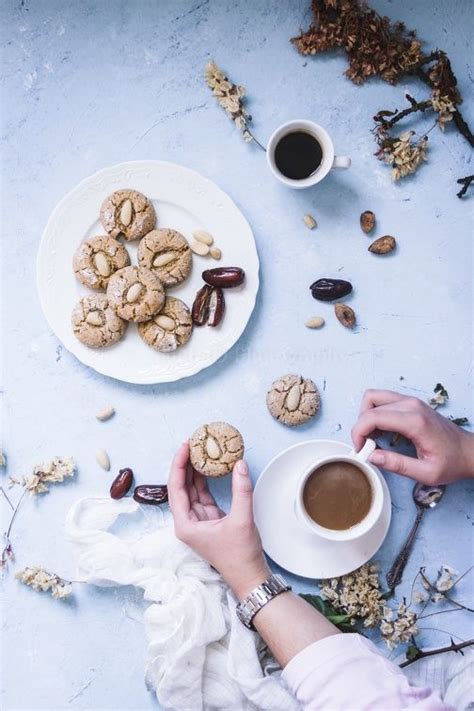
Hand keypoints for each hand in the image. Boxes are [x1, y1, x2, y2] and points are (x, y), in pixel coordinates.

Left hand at [168, 443, 269, 598]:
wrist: (249, 576)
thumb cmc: (241, 555)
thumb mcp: (242, 519)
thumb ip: (241, 490)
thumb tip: (239, 464)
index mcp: (185, 524)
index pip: (176, 487)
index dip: (179, 465)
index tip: (185, 446)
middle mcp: (187, 521)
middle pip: (180, 487)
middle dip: (185, 464)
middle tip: (192, 443)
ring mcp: (198, 520)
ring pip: (192, 489)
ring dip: (195, 470)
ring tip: (198, 449)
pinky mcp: (209, 519)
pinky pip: (203, 494)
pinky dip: (205, 480)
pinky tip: (209, 466)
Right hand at [351, 389, 473, 484]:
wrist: (468, 451)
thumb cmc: (451, 462)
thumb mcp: (426, 473)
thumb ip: (397, 465)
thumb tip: (371, 457)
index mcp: (415, 422)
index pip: (373, 417)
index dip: (358, 433)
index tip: (360, 450)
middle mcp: (411, 405)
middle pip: (370, 404)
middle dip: (360, 426)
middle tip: (366, 446)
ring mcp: (411, 401)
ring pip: (373, 397)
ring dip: (366, 416)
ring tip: (372, 437)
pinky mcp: (411, 403)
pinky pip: (383, 400)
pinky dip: (375, 413)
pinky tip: (381, 431)